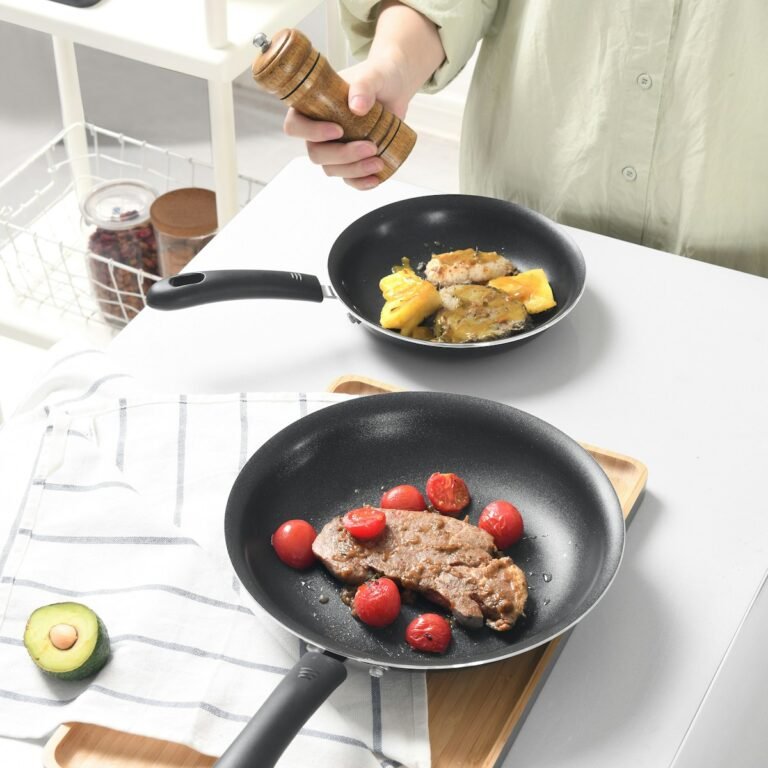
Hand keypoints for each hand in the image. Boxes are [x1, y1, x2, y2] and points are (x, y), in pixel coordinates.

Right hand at [283, 56, 414, 190]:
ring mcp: (334, 147)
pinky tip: (376, 179)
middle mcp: (318, 130)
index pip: (295, 125)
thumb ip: (364, 86)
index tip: (338, 130)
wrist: (396, 88)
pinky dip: (360, 183)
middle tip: (370, 147)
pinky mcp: (351, 160)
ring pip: (332, 169)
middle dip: (342, 155)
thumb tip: (356, 106)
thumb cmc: (378, 76)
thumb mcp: (373, 75)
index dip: (311, 133)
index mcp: (312, 106)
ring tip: (379, 161)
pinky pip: (349, 179)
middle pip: (316, 154)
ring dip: (354, 170)